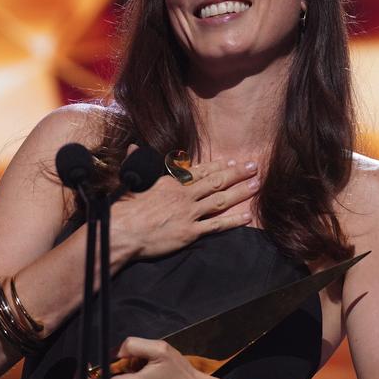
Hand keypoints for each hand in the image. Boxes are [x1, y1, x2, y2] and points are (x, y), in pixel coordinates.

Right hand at [110, 150, 259, 263]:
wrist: (122, 231)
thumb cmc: (123, 207)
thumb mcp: (131, 179)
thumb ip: (137, 162)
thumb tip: (133, 147)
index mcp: (170, 182)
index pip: (199, 171)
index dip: (217, 166)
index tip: (231, 161)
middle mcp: (184, 195)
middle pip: (216, 181)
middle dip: (237, 173)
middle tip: (254, 167)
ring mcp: (189, 213)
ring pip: (220, 200)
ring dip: (240, 192)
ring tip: (256, 185)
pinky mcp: (190, 232)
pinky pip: (216, 225)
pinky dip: (232, 221)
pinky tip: (246, 216)